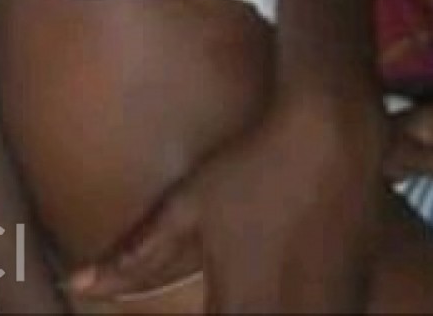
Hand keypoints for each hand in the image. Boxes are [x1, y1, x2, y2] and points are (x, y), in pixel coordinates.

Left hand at [66, 97, 385, 312]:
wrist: (335, 135)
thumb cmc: (253, 166)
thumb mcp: (186, 208)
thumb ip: (134, 259)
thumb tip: (75, 285)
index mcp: (246, 308)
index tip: (196, 309)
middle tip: (217, 296)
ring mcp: (334, 312)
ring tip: (239, 293)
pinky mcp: (357, 298)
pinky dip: (294, 313)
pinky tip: (277, 294)